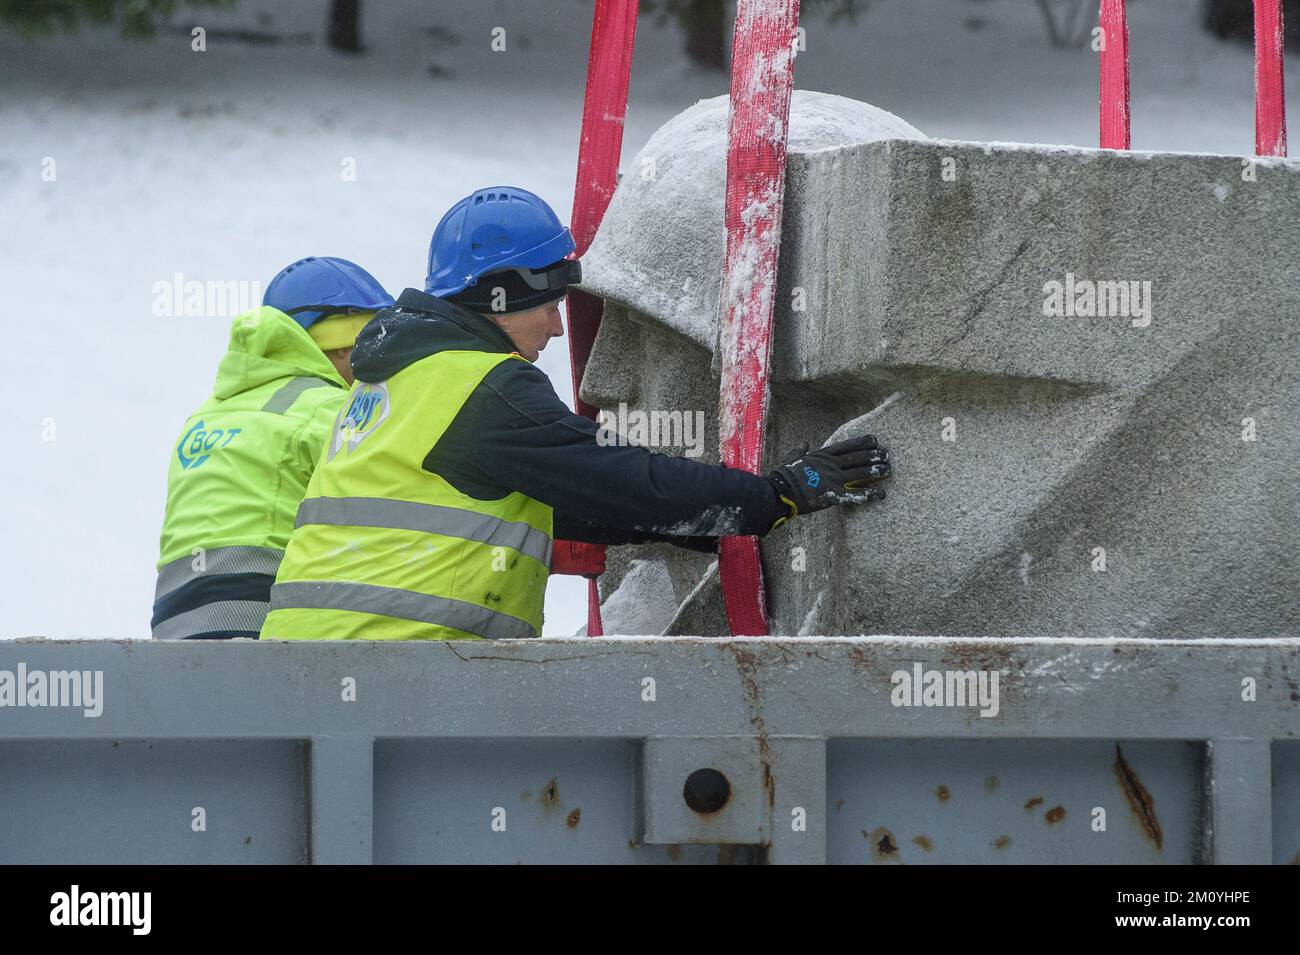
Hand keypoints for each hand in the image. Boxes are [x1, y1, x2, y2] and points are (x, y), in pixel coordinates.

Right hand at [767, 434, 891, 518]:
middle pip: (857, 458)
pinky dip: (870, 494)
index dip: (862, 443)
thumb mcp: (792, 458)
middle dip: (873, 455)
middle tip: (887, 454)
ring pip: (860, 473)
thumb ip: (800, 451)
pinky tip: (882, 493)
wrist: (780, 491)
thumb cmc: (783, 475)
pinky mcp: (834, 495)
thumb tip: (804, 444)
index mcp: (822, 455)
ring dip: (876, 471)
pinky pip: (856, 494)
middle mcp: (831, 465)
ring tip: (888, 468)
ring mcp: (834, 479)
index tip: (874, 440)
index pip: (847, 446)